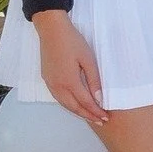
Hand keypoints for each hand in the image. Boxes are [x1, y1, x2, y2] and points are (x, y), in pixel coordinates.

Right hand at [33, 10, 107, 125]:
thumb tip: (99, 98)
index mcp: (69, 82)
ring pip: (64, 104)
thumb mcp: (88, 59)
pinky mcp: (47, 79)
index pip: (85, 102)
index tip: (105, 117)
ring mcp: (50, 83)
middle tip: (100, 121)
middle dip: (87, 115)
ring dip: (77, 112)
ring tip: (90, 116)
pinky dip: (68, 104)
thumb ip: (94, 80)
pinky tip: (75, 105)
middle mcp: (57, 86)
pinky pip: (58, 97)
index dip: (96, 111)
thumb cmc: (72, 42)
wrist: (51, 30)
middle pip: (73, 107)